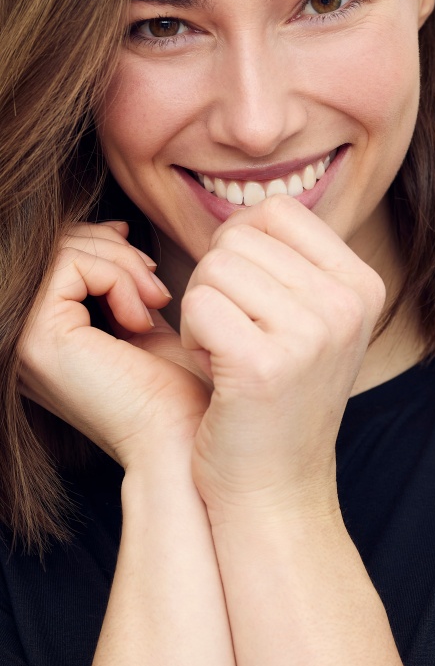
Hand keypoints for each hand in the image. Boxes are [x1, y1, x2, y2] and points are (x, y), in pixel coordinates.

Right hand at [18, 221, 212, 466]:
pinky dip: (117, 279)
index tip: (150, 270)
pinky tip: (143, 318)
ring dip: (124, 265)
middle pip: (55, 245)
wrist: (182, 437)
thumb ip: (120, 280)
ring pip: (64, 249)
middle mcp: (21, 334)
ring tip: (157, 302)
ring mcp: (21, 336)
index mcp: (43, 331)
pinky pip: (71, 266)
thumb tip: (115, 229)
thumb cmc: (173, 389)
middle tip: (159, 288)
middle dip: (118, 252)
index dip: (105, 245)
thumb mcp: (141, 318)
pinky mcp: (37, 337)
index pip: (55, 253)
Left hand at [181, 196, 384, 518]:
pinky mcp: (264, 364)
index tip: (248, 295)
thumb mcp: (313, 320)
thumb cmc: (279, 397)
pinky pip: (197, 303)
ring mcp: (312, 334)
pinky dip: (191, 334)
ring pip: (213, 267)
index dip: (243, 244)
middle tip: (237, 333)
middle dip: (218, 281)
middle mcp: (347, 304)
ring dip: (202, 307)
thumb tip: (247, 212)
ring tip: (227, 350)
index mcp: (363, 285)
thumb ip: (293, 262)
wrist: (276, 487)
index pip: (279, 210)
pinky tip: (215, 368)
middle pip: (239, 238)